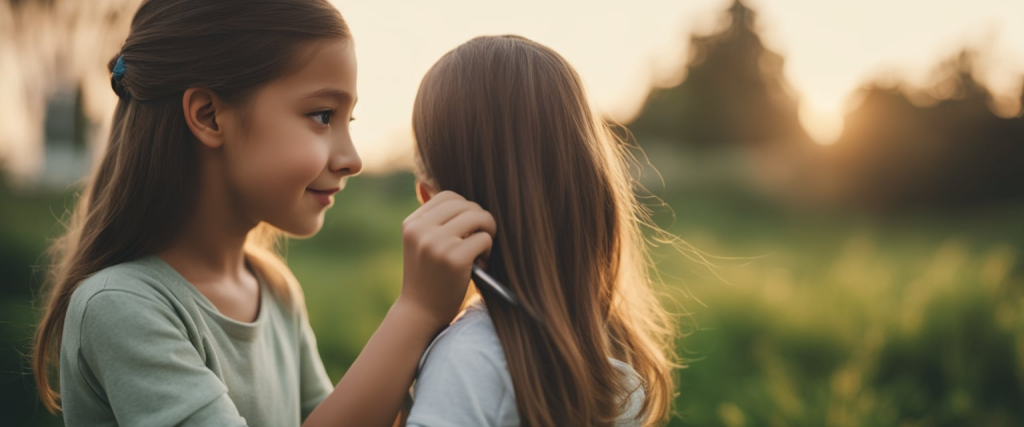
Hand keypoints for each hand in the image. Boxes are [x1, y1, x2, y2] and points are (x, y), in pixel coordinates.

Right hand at [398, 191, 495, 328]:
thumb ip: (436, 223)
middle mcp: (421, 230)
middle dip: (480, 220)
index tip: (467, 229)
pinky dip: (488, 251)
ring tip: (482, 250)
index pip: (448, 197)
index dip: (465, 209)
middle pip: (466, 205)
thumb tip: (464, 201)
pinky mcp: (454, 258)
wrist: (420, 314)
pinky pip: (484, 239)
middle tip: (480, 241)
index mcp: (411, 224)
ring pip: (478, 217)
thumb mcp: (422, 245)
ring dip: (487, 232)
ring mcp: (437, 244)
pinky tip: (480, 265)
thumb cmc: (428, 278)